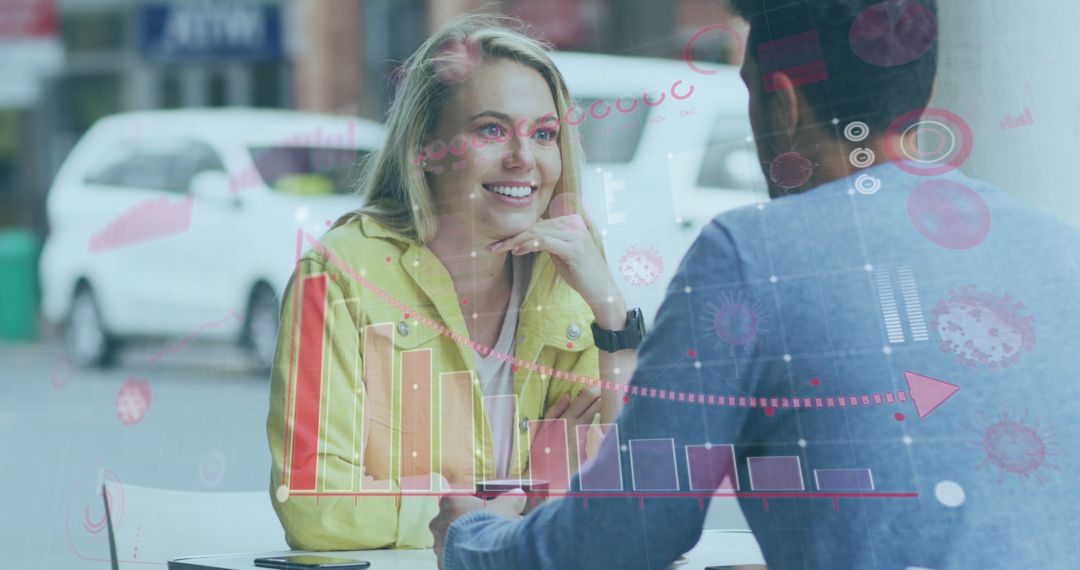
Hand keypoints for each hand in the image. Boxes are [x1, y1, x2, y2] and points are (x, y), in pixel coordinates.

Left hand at [431, 490, 525, 569]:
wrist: (485, 554)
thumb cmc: (491, 524)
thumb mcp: (506, 507)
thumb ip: (510, 499)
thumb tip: (518, 494)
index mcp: (451, 502)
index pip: (457, 500)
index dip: (472, 507)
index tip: (484, 513)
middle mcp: (439, 522)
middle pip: (451, 521)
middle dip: (465, 526)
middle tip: (484, 532)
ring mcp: (438, 544)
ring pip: (450, 542)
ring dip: (463, 544)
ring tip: (482, 549)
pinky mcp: (442, 563)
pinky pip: (451, 560)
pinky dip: (461, 560)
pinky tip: (476, 561)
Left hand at [487, 215, 624, 320]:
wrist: (602, 292)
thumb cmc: (581, 275)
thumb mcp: (561, 255)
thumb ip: (548, 242)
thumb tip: (527, 236)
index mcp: (572, 224)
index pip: (539, 224)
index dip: (518, 232)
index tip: (499, 242)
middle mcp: (574, 226)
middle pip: (536, 226)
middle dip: (512, 236)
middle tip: (493, 246)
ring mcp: (576, 236)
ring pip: (538, 232)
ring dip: (516, 240)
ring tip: (500, 249)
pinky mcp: (575, 249)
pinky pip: (546, 242)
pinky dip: (529, 245)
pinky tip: (517, 251)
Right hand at [536, 388, 600, 472]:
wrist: (547, 473)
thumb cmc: (542, 449)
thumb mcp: (543, 427)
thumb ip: (555, 410)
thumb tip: (568, 396)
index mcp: (566, 418)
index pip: (586, 397)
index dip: (594, 389)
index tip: (598, 386)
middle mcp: (578, 425)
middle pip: (596, 404)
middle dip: (602, 396)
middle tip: (606, 391)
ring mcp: (586, 435)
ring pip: (599, 416)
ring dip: (602, 408)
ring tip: (604, 402)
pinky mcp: (590, 445)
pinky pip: (597, 429)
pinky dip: (599, 421)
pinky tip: (601, 419)